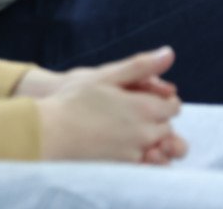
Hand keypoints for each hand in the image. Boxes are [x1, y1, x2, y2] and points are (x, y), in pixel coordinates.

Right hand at [29, 49, 186, 163]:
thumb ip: (141, 66)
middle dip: (157, 120)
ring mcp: (135, 154)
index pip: (173, 107)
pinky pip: (144, 165)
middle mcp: (145, 134)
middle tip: (130, 111)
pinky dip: (139, 156)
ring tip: (125, 131)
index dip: (162, 100)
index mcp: (144, 109)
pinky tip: (118, 145)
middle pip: (167, 129)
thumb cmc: (74, 100)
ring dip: (150, 140)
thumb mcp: (107, 76)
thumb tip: (169, 53)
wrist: (49, 132)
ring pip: (157, 148)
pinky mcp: (123, 169)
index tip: (145, 97)